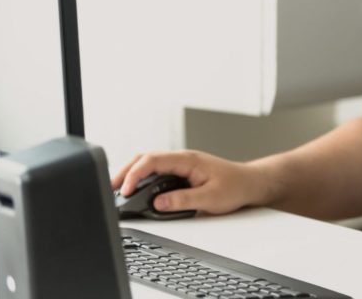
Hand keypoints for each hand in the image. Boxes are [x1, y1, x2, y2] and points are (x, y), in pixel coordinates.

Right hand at [111, 149, 268, 214]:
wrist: (251, 183)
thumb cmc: (235, 187)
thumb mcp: (210, 198)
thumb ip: (183, 201)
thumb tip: (158, 203)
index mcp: (188, 160)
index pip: (153, 160)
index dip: (135, 174)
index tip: (125, 190)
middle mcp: (182, 159)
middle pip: (145, 158)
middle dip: (125, 171)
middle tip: (111, 189)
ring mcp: (181, 164)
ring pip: (149, 163)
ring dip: (132, 174)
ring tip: (118, 190)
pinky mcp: (182, 172)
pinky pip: (157, 171)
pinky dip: (143, 178)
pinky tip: (136, 189)